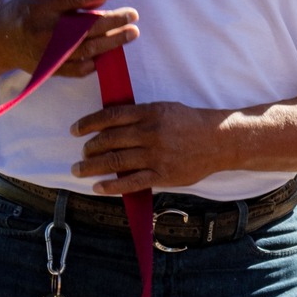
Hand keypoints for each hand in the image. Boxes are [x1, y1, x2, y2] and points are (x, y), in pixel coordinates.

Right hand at [0, 0, 138, 78]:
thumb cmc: (27, 13)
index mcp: (43, 6)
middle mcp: (45, 30)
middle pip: (88, 26)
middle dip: (115, 20)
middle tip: (133, 15)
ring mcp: (47, 52)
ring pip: (88, 49)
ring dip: (114, 41)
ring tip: (131, 32)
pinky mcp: (49, 68)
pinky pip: (78, 69)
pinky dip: (96, 62)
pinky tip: (109, 54)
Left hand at [69, 100, 233, 193]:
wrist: (220, 140)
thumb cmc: (192, 123)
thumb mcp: (167, 109)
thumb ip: (141, 115)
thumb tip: (111, 122)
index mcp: (151, 113)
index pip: (111, 116)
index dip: (89, 123)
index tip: (76, 130)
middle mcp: (151, 133)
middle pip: (109, 140)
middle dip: (89, 148)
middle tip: (82, 153)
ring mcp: (156, 155)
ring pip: (115, 161)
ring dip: (91, 167)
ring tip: (79, 170)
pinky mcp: (163, 174)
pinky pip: (131, 181)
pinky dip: (111, 185)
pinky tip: (98, 187)